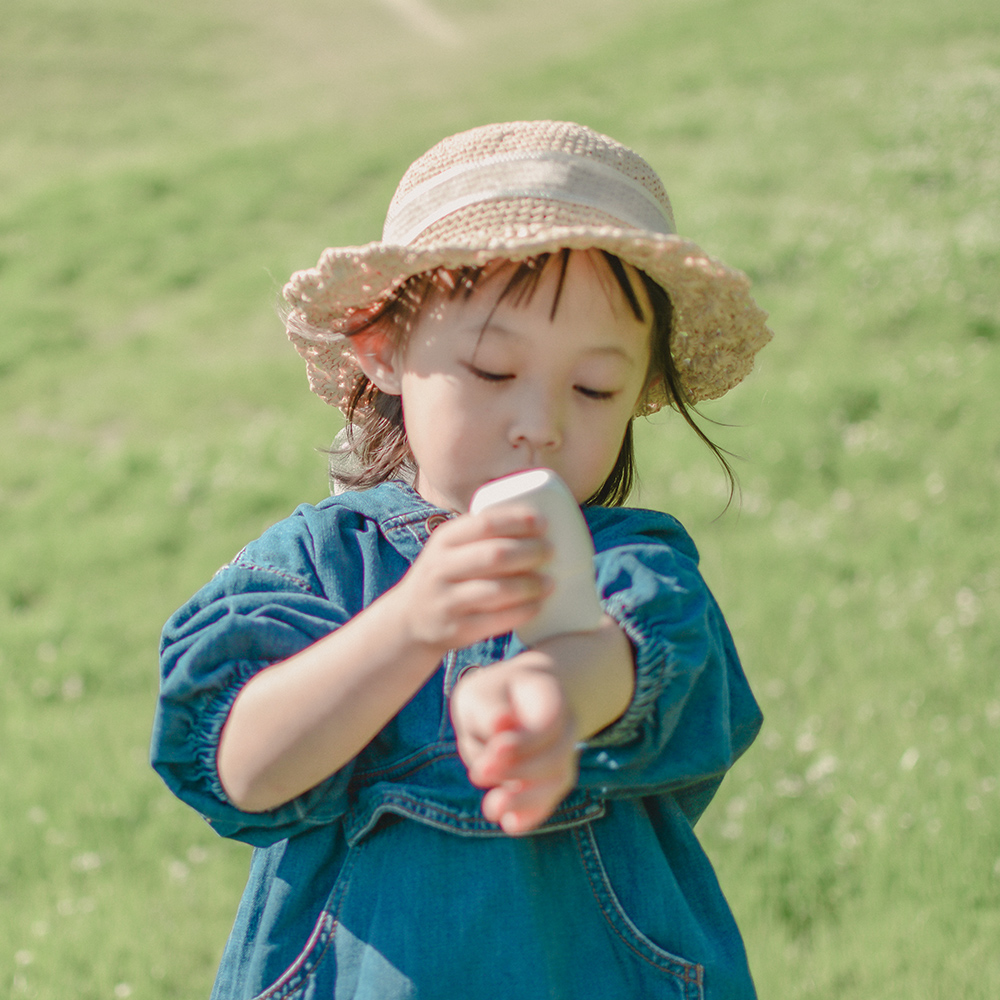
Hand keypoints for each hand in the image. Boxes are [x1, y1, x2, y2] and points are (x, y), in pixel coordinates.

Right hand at [393, 506, 552, 653]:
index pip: (485, 523)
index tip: (543, 523)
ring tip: (550, 581)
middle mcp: (441, 568)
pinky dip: (522, 611)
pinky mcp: (457, 629)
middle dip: (530, 551)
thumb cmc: (446, 576)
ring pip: (498, 590)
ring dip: (530, 585)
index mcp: (443, 540)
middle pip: (495, 555)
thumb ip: (481, 536)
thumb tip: (537, 524)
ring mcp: (447, 600)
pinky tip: (538, 605)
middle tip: (550, 551)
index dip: (518, 521)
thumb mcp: (450, 548)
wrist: (411, 620)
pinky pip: (497, 619)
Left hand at [450, 656, 579, 834]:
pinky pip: (549, 801)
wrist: (513, 703)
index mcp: (551, 698)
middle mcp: (565, 728)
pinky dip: (531, 815)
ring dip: (524, 799)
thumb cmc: (491, 698)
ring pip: (555, 782)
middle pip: (554, 757)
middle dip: (518, 771)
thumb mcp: (480, 694)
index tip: (495, 750)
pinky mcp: (550, 782)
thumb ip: (488, 710)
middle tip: (479, 773)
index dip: (525, 742)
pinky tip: (510, 824)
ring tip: (492, 808)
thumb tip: (499, 726)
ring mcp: (562, 756)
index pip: (548, 723)